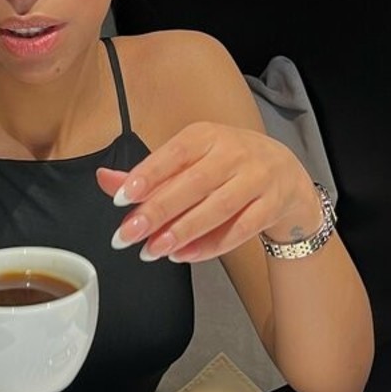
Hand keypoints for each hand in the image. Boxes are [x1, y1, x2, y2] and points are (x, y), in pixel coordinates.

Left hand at [96, 122, 322, 262]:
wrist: (286, 174)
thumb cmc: (226, 166)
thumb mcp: (189, 160)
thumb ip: (147, 175)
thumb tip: (104, 180)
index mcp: (206, 135)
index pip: (174, 153)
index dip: (147, 176)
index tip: (120, 199)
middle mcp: (234, 152)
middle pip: (193, 184)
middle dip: (157, 211)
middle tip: (127, 235)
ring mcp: (257, 178)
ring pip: (218, 208)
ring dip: (182, 232)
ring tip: (151, 250)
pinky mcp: (273, 205)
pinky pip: (241, 229)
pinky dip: (211, 245)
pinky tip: (184, 256)